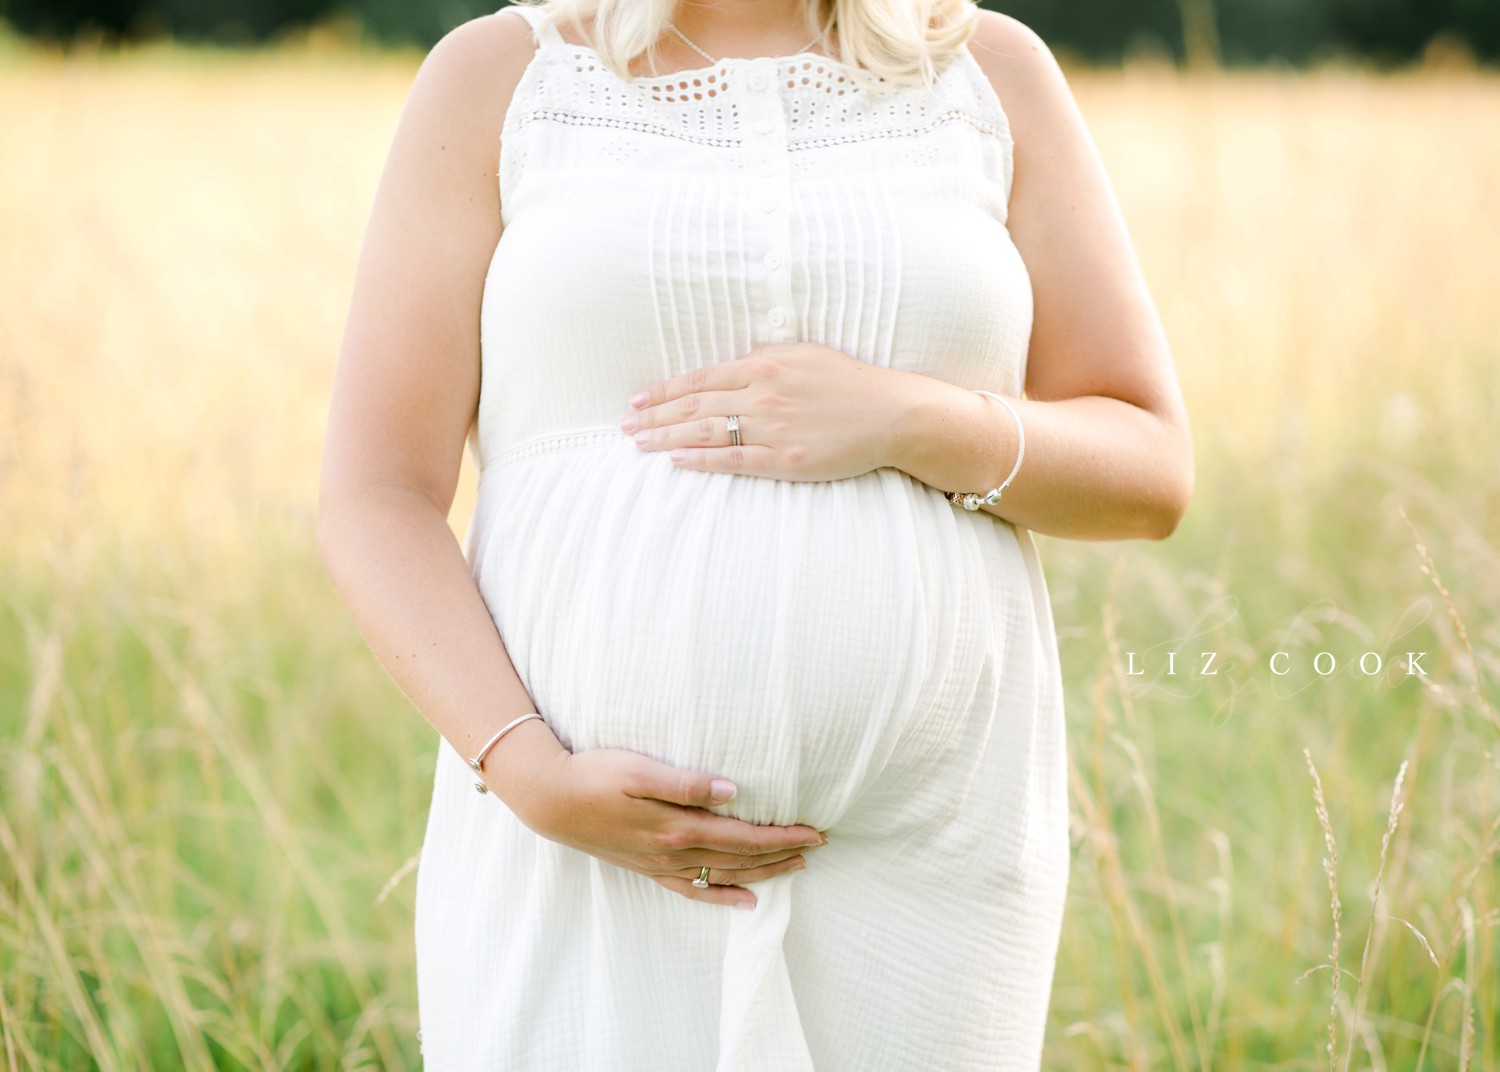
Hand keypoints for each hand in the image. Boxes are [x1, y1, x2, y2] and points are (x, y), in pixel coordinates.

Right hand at [522, 746, 827, 910]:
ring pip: (724, 876)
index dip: (783, 835)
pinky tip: (745, 901)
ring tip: (795, 867)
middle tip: (819, 844)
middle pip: (741, 858)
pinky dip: (723, 896)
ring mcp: (660, 865)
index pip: (744, 835)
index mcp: (677, 828)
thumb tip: (733, 792)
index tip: (815, 830)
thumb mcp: (640, 769)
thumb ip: (687, 783)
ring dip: (763, 873)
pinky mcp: (648, 868)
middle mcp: (673, 853)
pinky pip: (693, 890)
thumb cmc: (594, 774)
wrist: (549, 798)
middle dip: (783, 853)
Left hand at [621, 343, 906, 481]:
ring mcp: (774, 427)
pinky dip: (701, 459)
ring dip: (666, 437)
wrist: (893, 413)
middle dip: (654, 415)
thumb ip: (765, 360)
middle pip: (695, 405)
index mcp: (766, 364)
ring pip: (706, 432)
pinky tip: (675, 460)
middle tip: (624, 425)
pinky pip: (733, 460)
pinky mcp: (786, 458)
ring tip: (638, 443)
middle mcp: (764, 393)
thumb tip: (731, 370)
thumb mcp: (805, 355)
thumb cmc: (849, 383)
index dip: (664, 390)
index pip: (701, 378)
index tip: (637, 399)